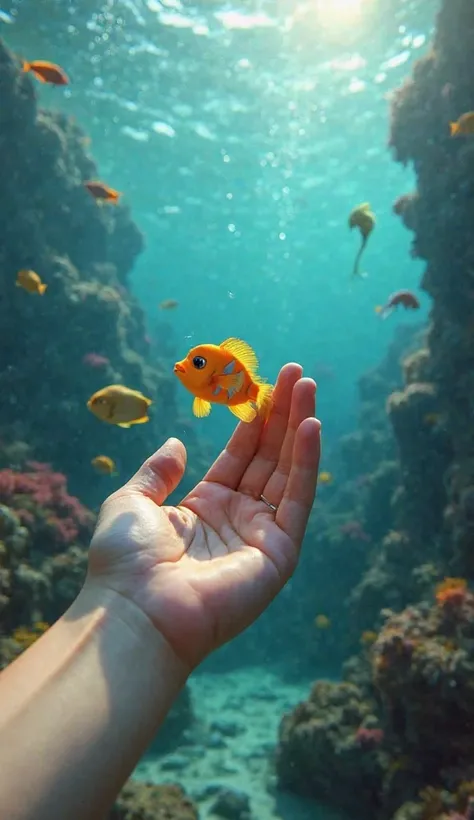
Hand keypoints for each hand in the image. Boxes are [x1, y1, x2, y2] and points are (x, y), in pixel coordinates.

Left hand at [88, 363, 320, 668]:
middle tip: (295, 373)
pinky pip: (298, 500)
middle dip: (281, 415)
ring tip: (307, 385)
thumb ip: (157, 472)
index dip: (252, 420)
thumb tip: (177, 443)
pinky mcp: (278, 554)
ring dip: (299, 427)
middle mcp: (236, 519)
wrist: (135, 611)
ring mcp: (260, 536)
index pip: (239, 456)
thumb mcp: (130, 502)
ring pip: (287, 472)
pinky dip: (307, 462)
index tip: (264, 385)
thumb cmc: (124, 561)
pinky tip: (311, 424)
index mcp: (204, 508)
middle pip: (267, 457)